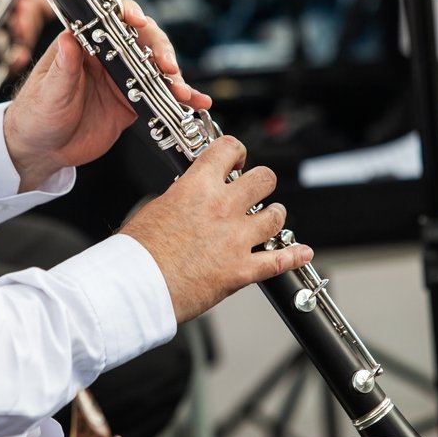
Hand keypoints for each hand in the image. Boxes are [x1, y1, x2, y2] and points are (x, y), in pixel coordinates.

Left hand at [4, 0, 210, 191]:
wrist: (44, 151)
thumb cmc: (37, 115)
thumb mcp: (49, 92)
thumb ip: (64, 67)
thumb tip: (70, 38)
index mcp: (83, 45)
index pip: (108, 19)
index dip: (126, 13)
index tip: (138, 21)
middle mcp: (106, 57)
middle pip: (141, 40)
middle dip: (160, 49)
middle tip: (167, 67)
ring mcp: (122, 79)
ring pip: (155, 67)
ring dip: (174, 76)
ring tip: (183, 91)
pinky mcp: (133, 102)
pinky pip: (161, 95)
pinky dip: (179, 97)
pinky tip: (194, 100)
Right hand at [119, 136, 312, 321]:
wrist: (136, 287)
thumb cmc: (137, 253)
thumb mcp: (155, 208)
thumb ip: (181, 198)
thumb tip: (190, 197)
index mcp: (197, 187)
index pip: (228, 150)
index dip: (236, 151)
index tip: (236, 159)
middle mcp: (222, 208)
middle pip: (263, 179)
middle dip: (261, 182)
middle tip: (255, 190)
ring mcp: (235, 239)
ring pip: (276, 217)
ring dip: (274, 216)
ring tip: (269, 219)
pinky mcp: (241, 270)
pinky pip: (278, 261)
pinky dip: (294, 256)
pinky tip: (301, 252)